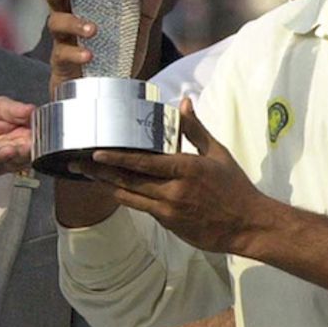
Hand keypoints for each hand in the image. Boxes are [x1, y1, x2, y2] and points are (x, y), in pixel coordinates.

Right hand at [45, 0, 165, 94]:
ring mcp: (63, 44)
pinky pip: (62, 55)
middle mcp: (69, 24)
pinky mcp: (62, 65)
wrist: (110, 95)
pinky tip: (89, 56)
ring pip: (56, 25)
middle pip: (55, 2)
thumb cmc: (116, 61)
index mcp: (83, 12)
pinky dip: (76, 53)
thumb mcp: (134, 35)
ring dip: (72, 23)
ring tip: (92, 29)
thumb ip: (144, 13)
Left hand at [69, 98, 263, 252]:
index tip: (96, 152)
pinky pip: (141, 208)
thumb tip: (184, 101)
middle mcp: (174, 190)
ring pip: (130, 196)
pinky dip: (126, 197)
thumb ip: (194, 129)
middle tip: (78, 163)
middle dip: (100, 171)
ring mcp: (170, 210)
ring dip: (107, 185)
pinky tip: (112, 188)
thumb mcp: (217, 153)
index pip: (144, 162)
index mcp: (186, 169)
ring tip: (87, 175)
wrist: (249, 225)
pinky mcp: (169, 224)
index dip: (117, 158)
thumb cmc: (234, 186)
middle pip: (129, 180)